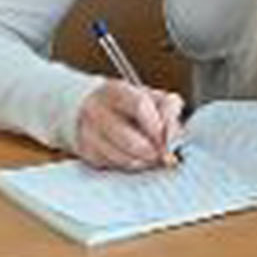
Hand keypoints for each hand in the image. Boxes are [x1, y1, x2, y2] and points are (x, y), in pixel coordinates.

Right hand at [71, 79, 185, 171]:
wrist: (95, 109)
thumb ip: (169, 110)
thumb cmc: (130, 105)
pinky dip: (127, 165)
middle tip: (162, 155)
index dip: (157, 126)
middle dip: (151, 151)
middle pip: (129, 139)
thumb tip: (172, 137)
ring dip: (141, 162)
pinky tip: (133, 157)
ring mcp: (87, 131)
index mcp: (115, 90)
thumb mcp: (153, 98)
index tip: (167, 139)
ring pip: (120, 157)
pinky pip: (111, 165)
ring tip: (150, 157)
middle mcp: (97, 109)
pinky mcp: (84, 151)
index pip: (139, 105)